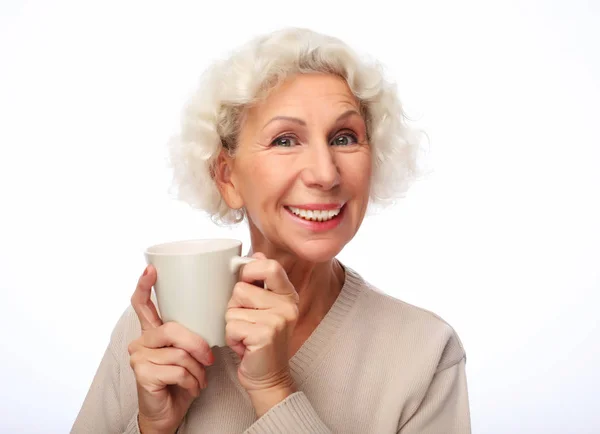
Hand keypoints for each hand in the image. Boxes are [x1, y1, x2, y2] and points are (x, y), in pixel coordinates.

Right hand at [129, 265, 214, 433]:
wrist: (169, 413)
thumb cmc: (181, 380)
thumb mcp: (189, 352)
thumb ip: (192, 333)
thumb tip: (214, 310)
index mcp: (152, 332)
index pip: (142, 304)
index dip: (145, 285)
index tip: (150, 269)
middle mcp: (141, 341)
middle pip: (172, 329)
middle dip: (197, 344)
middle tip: (209, 359)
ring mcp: (139, 357)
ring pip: (179, 353)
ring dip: (197, 370)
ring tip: (198, 379)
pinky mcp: (142, 374)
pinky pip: (178, 371)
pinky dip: (192, 382)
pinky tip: (190, 388)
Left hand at [225, 253, 299, 416]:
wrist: (268, 377)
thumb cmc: (260, 340)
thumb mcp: (266, 308)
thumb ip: (262, 282)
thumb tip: (256, 253)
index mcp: (288, 295)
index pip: (270, 266)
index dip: (250, 269)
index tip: (244, 281)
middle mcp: (287, 306)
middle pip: (241, 288)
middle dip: (234, 306)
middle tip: (246, 321)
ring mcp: (277, 320)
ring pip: (232, 308)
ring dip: (231, 324)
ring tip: (245, 335)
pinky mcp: (264, 335)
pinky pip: (231, 326)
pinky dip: (231, 339)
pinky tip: (244, 346)